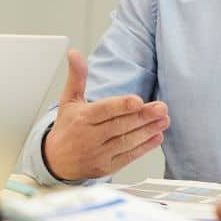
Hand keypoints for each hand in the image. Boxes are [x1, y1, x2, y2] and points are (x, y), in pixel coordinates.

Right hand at [42, 50, 168, 180]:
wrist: (56, 161)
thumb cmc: (67, 127)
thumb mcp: (68, 100)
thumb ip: (76, 77)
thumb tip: (75, 53)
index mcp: (82, 118)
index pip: (104, 110)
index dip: (121, 106)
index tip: (138, 100)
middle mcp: (90, 137)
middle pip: (120, 126)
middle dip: (143, 116)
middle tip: (162, 108)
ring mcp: (98, 154)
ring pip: (127, 141)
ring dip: (148, 131)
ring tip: (164, 120)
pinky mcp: (106, 168)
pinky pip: (128, 157)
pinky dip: (144, 148)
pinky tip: (157, 137)